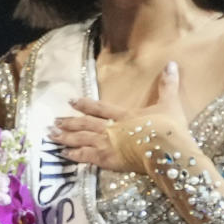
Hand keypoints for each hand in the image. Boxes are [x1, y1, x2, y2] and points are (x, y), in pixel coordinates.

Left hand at [49, 60, 192, 171]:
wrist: (168, 148)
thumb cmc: (170, 127)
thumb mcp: (170, 103)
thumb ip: (168, 85)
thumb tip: (172, 63)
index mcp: (125, 115)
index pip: (100, 108)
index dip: (85, 104)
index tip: (71, 101)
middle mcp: (112, 128)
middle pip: (85, 124)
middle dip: (68, 122)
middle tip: (53, 122)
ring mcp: (108, 144)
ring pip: (81, 138)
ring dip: (65, 137)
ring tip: (50, 135)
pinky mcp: (109, 160)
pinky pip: (86, 157)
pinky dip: (74, 155)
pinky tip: (62, 154)